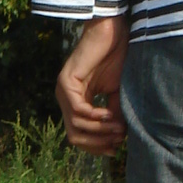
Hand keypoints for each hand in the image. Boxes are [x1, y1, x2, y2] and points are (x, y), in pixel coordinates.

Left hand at [56, 17, 129, 154]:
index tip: (115, 149)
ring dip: (99, 131)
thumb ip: (114, 114)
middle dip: (97, 142)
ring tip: (118, 127)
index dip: (95, 146)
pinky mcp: (66, 82)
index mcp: (76, 102)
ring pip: (76, 126)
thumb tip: (119, 139)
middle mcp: (66, 99)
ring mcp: (63, 91)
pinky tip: (109, 114)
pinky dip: (94, 116)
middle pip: (74, 136)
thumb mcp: (117, 93)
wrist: (112, 33)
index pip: (78, 135)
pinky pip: (78, 109)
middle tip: (117, 140)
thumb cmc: (116, 59)